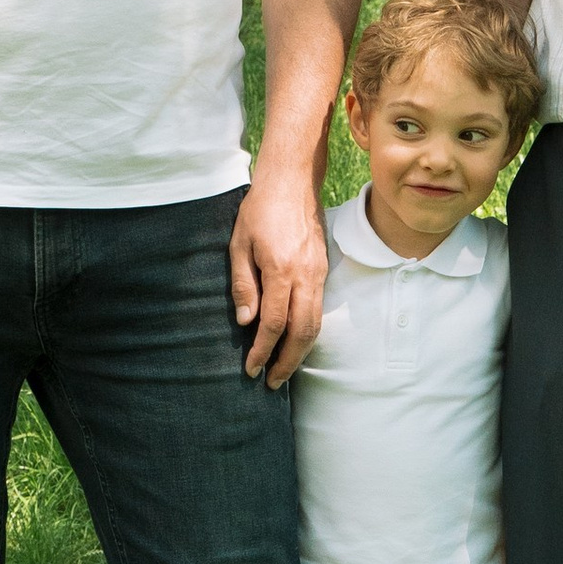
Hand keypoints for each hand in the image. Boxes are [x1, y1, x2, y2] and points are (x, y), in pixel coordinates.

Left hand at [230, 163, 328, 387]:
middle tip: (271, 383)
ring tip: (283, 369)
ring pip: (315, 324)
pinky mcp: (323, 270)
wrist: (292, 180)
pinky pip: (318, 309)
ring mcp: (319, 273)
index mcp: (282, 270)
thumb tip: (246, 322)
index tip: (250, 369)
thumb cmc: (259, 209)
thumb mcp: (239, 245)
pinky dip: (308, 332)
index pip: (274, 324)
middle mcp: (306, 276)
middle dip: (287, 362)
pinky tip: (294, 341)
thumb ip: (243, 285)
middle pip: (302, 332)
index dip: (262, 351)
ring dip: (300, 351)